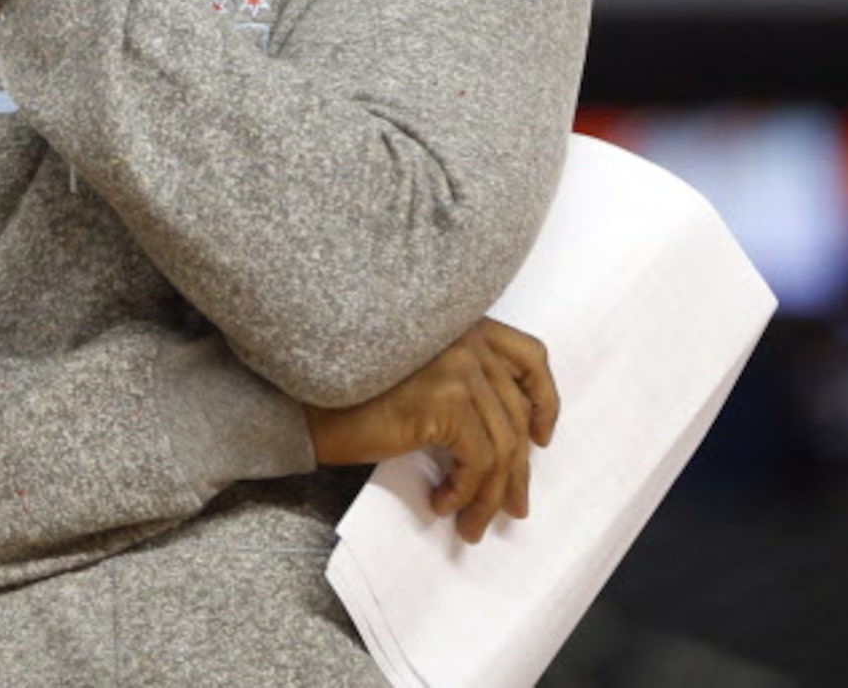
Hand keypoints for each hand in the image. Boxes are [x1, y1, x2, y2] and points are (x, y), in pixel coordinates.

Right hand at [306, 319, 560, 543]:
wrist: (302, 404)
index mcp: (459, 324)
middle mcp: (465, 337)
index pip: (530, 355)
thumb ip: (461, 382)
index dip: (545, 400)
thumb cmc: (350, 396)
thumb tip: (514, 442)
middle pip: (517, 414)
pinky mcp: (446, 401)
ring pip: (502, 446)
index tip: (541, 438)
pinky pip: (479, 461)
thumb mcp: (417, 377)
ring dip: (491, 495)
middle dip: (518, 471)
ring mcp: (458, 368)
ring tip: (474, 524)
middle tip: (513, 507)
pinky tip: (443, 504)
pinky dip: (467, 492)